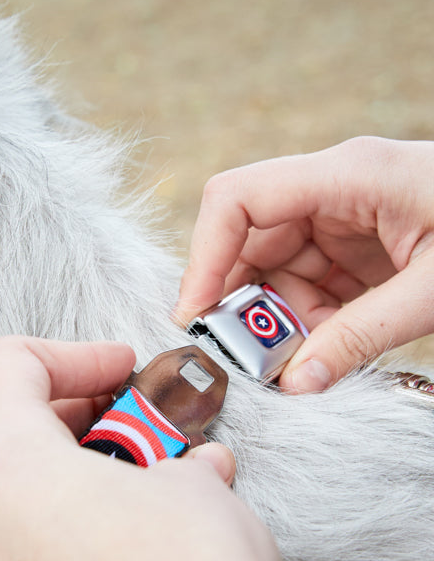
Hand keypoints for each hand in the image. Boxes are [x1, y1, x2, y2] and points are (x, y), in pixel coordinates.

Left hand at [0, 337, 280, 560]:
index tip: (127, 366)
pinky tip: (168, 527)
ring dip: (99, 468)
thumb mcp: (189, 483)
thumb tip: (195, 472)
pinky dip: (102, 520)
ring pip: (40, 489)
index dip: (73, 351)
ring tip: (168, 470)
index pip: (11, 364)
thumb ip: (176, 466)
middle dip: (86, 411)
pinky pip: (58, 543)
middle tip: (144, 412)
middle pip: (20, 428)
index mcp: (9, 461)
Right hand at [176, 137, 433, 391]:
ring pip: (276, 271)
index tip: (198, 316)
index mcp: (347, 175)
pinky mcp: (360, 249)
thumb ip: (362, 336)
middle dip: (241, 302)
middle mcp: (334, 190)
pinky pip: (311, 287)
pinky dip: (310, 325)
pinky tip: (326, 352)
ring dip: (279, 322)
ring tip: (299, 365)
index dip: (204, 256)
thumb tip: (295, 385)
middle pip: (248, 240)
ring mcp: (345, 219)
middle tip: (246, 362)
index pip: (237, 199)